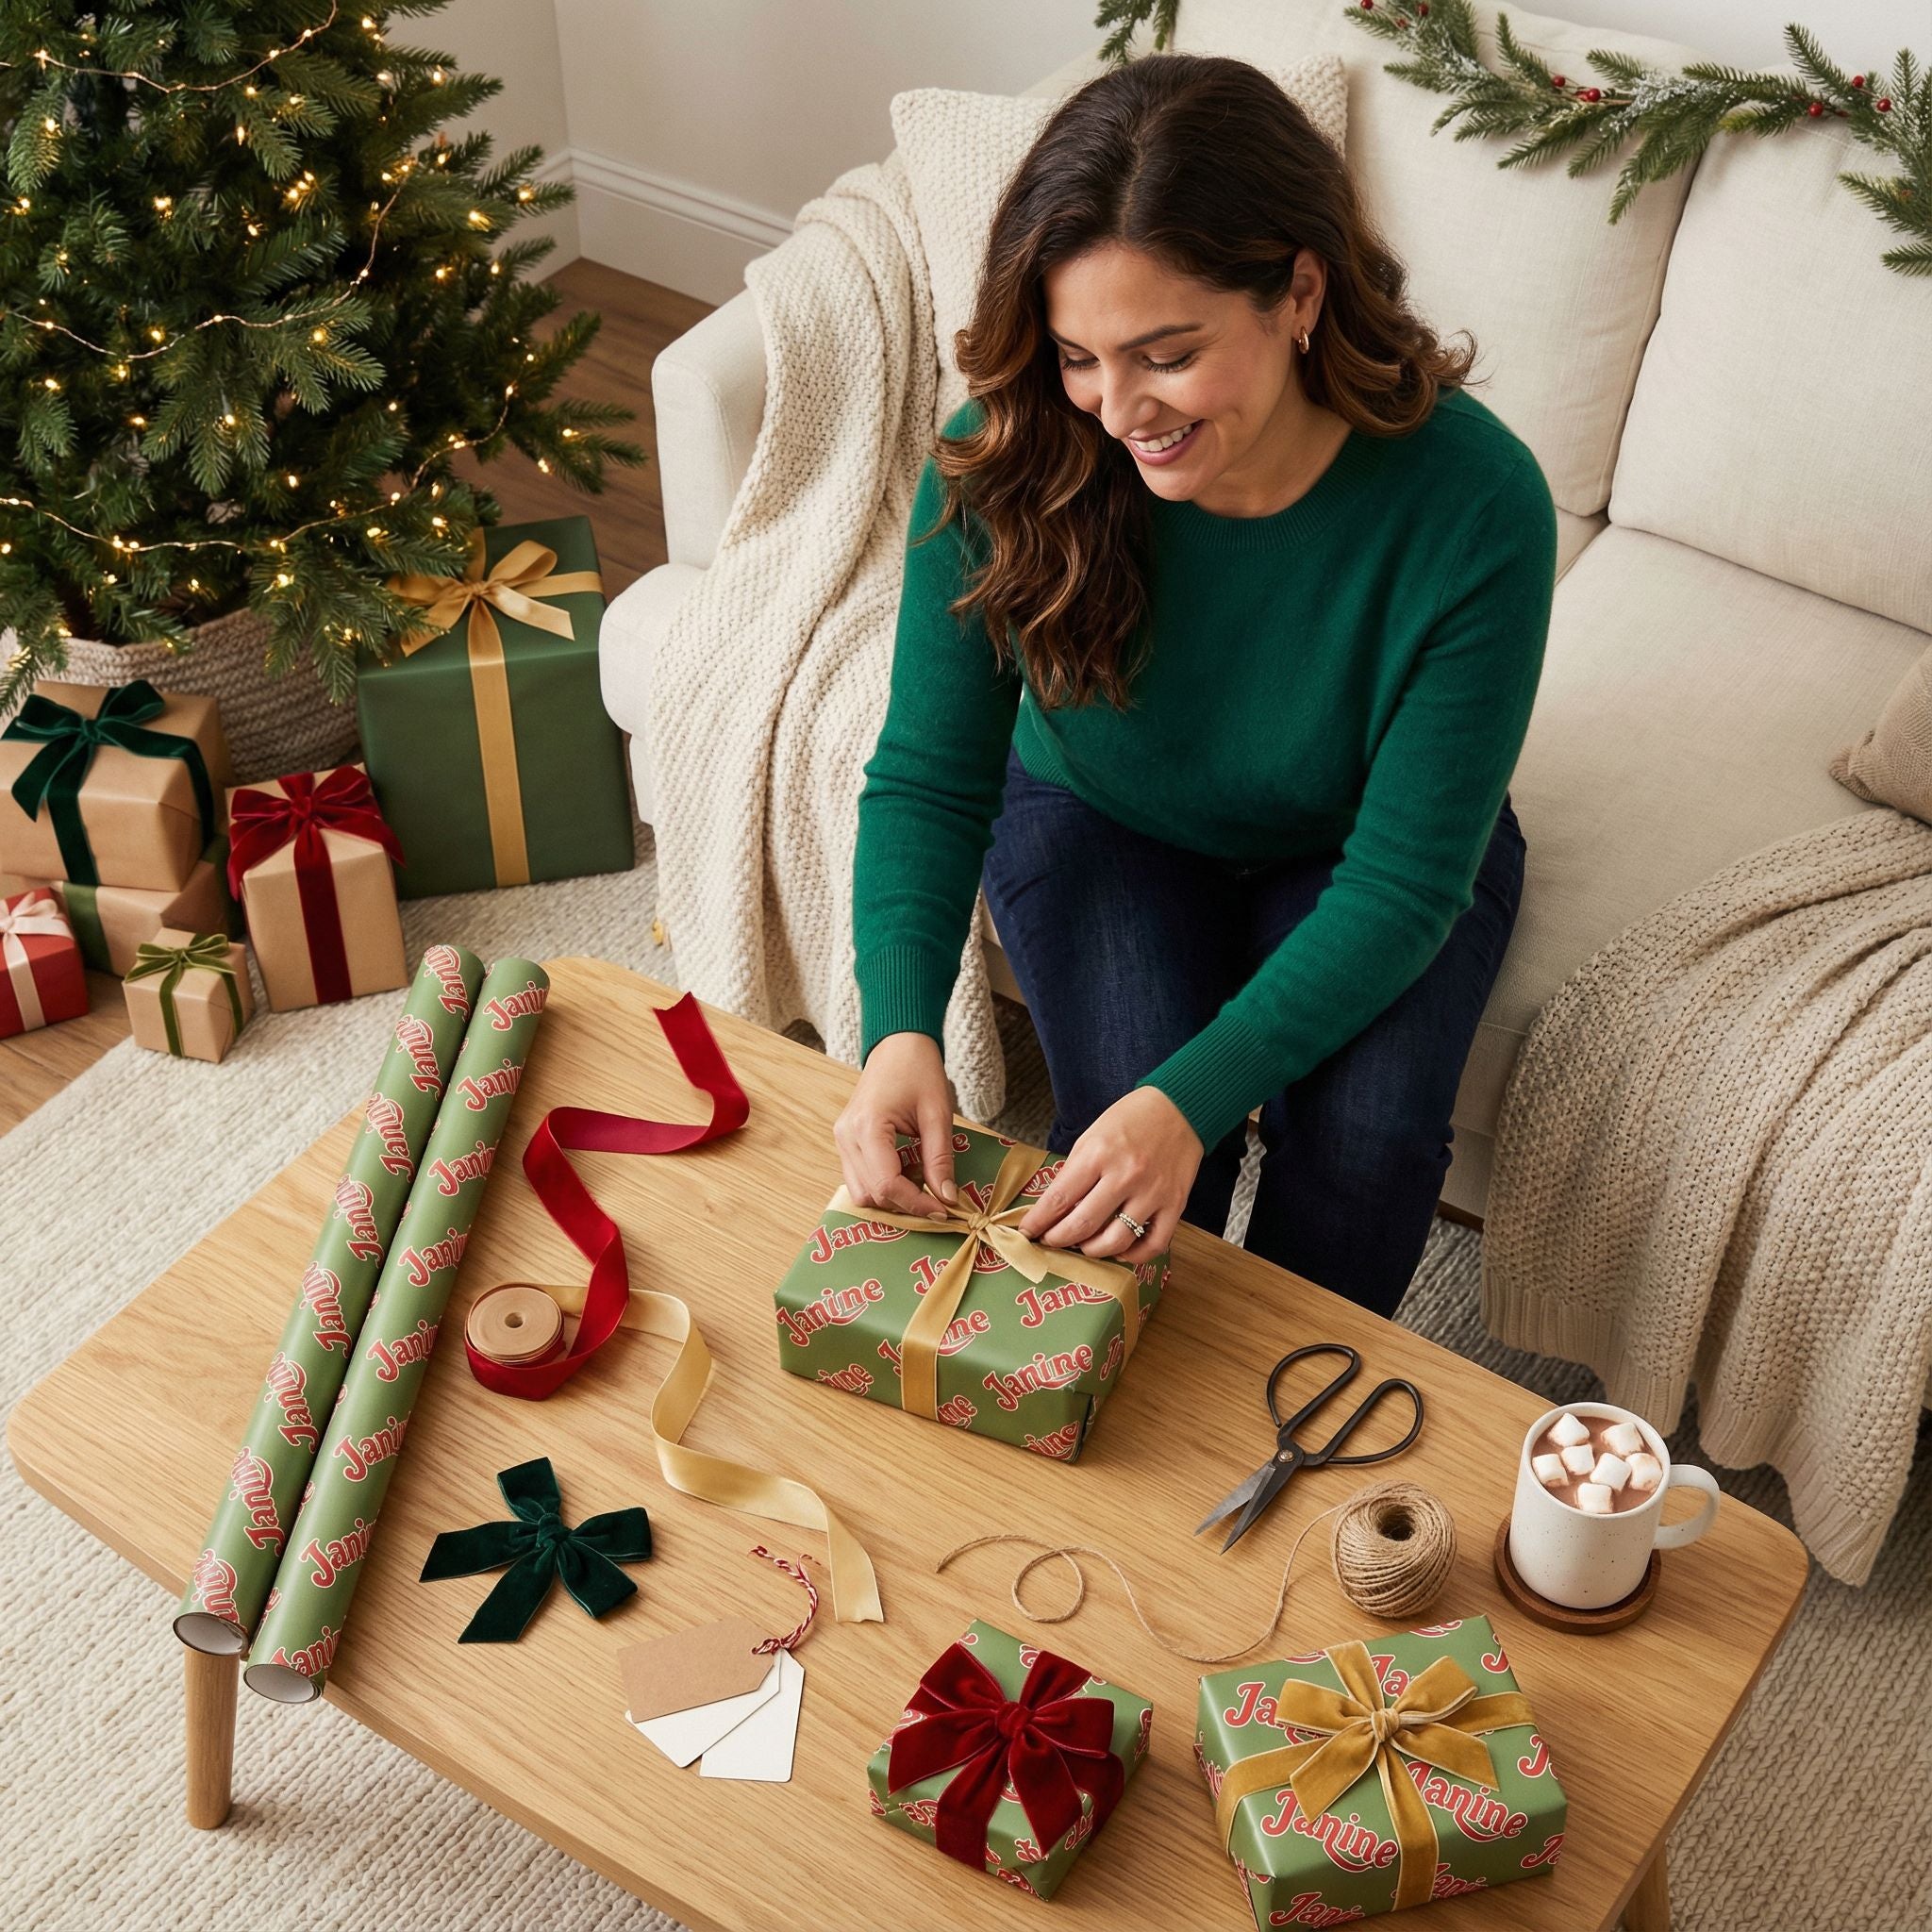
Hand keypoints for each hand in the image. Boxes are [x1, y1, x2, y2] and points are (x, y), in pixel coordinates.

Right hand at [834, 1031, 960, 1218]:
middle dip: (905, 1203)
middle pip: (871, 1194)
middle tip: (937, 1199)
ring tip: (921, 1181)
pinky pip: (859, 1178)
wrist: (898, 1043)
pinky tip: (907, 1170)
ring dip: (892, 1197)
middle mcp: (846, 1136)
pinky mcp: (845, 1140)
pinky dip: (883, 1184)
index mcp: (867, 1127)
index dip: (916, 1204)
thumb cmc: (919, 1070)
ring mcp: (841, 1138)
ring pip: (860, 1192)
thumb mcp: (937, 1114)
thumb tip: (947, 1199)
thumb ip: (940, 1159)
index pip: (887, 1184)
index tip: (943, 1211)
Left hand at [1015, 1086, 1200, 1265]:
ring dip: (1091, 1251)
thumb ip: (1075, 1171)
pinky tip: (1119, 1250)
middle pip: (1082, 1226)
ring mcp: (1152, 1193)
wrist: (1179, 1107)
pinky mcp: (1175, 1204)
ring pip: (1115, 1241)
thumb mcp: (1092, 1136)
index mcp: (1098, 1154)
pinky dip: (1133, 1255)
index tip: (1027, 1232)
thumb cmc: (1131, 1119)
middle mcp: (1125, 1176)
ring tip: (1082, 1246)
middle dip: (1057, 1240)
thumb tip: (1055, 1208)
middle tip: (1050, 1242)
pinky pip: (1153, 1244)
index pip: (1058, 1199)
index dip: (1038, 1222)